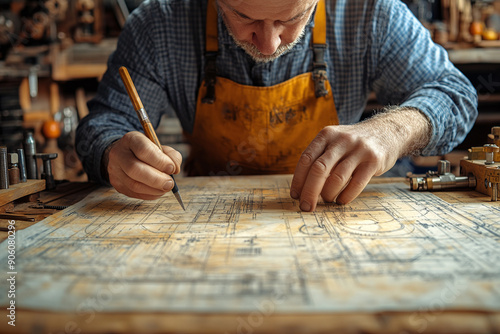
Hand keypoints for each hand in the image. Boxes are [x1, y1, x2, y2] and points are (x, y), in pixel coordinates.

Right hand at [106, 131, 181, 199]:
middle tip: (170, 183)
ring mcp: (115, 170)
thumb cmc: (146, 150)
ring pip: (134, 185)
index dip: (160, 161)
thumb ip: (171, 155)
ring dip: (155, 189)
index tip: (172, 168)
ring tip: (166, 187)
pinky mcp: (117, 184)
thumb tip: (175, 169)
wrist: (125, 155)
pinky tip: (158, 191)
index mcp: (131, 139)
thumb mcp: (160, 146)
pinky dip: (150, 194)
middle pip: (135, 169)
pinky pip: (135, 194)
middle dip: (156, 179)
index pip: (143, 150)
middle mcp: (119, 154)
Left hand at [290, 108, 430, 210]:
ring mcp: (358, 149)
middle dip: (310, 192)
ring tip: (327, 199)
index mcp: (326, 135)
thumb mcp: (334, 141)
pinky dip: (346, 196)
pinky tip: (341, 200)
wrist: (387, 132)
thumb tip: (302, 188)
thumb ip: (320, 158)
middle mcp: (341, 140)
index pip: (306, 159)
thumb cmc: (353, 144)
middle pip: (319, 169)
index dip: (298, 180)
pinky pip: (356, 183)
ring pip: (337, 178)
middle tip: (306, 206)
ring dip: (328, 194)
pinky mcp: (373, 160)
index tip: (295, 195)